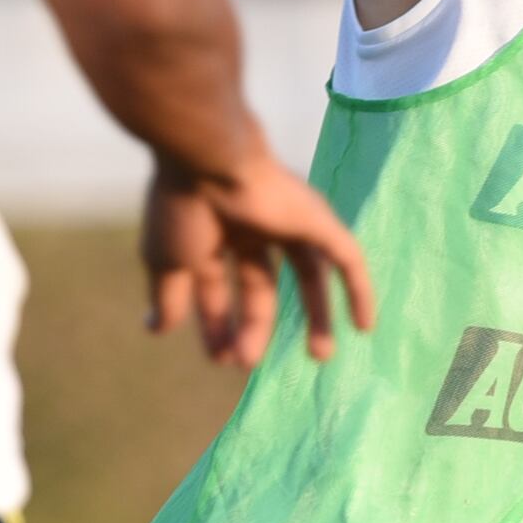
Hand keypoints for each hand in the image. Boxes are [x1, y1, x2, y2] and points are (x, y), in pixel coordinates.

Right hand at [141, 149, 374, 369]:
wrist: (208, 158)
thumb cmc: (181, 208)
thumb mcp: (167, 262)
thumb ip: (168, 297)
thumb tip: (157, 330)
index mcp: (210, 232)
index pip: (217, 286)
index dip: (216, 323)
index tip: (219, 358)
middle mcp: (249, 225)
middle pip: (261, 285)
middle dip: (255, 326)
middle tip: (248, 363)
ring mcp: (285, 220)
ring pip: (308, 272)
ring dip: (315, 314)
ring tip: (322, 356)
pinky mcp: (316, 218)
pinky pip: (347, 258)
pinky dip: (358, 290)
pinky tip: (366, 325)